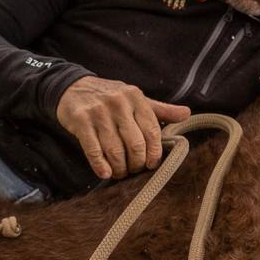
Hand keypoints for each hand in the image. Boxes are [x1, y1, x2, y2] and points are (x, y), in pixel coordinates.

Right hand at [54, 76, 190, 179]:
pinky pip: (94, 150)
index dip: (154, 153)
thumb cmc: (109, 97)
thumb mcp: (136, 99)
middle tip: (134, 169)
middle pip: (135, 144)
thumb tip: (187, 114)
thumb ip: (161, 110)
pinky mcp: (80, 121)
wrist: (72, 87)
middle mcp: (119, 103)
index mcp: (136, 98)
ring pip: (115, 150)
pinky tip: (105, 173)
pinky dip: (101, 166)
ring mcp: (99, 112)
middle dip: (137, 164)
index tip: (151, 164)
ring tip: (120, 172)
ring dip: (119, 168)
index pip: (152, 131)